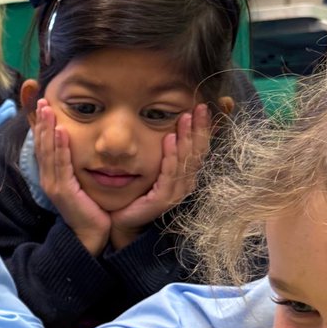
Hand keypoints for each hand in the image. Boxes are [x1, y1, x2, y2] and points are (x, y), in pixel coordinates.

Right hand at [33, 98, 109, 254]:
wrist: (91, 234)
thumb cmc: (90, 208)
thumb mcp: (80, 182)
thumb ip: (76, 166)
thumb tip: (77, 148)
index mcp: (51, 176)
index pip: (44, 146)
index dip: (42, 125)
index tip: (43, 106)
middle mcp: (48, 178)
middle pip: (42, 145)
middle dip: (42, 122)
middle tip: (42, 100)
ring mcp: (54, 185)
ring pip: (48, 152)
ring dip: (48, 129)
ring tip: (48, 109)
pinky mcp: (63, 190)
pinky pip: (61, 164)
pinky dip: (60, 146)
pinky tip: (61, 131)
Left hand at [109, 105, 210, 248]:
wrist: (123, 220)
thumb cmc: (138, 194)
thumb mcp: (154, 169)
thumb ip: (165, 153)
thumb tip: (169, 128)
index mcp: (185, 176)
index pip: (199, 148)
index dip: (202, 128)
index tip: (202, 107)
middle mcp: (185, 184)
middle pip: (197, 152)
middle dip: (199, 128)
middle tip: (199, 107)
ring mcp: (175, 193)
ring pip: (184, 161)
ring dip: (185, 138)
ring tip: (184, 118)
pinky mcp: (162, 200)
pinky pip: (168, 174)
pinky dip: (169, 156)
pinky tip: (168, 139)